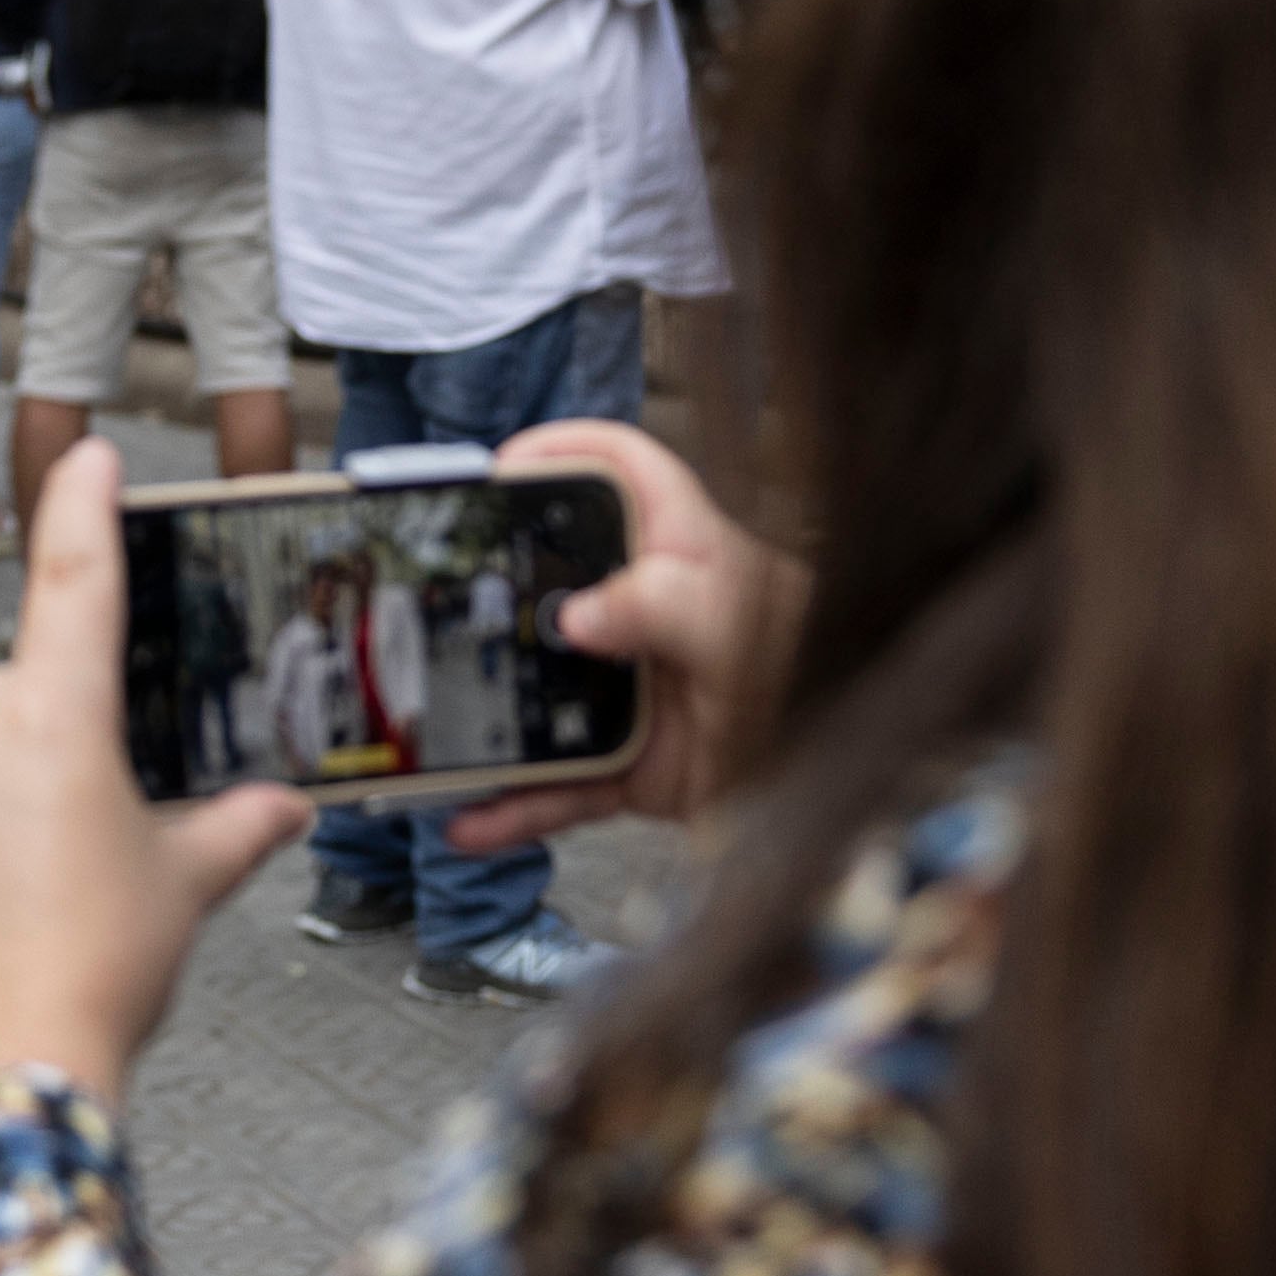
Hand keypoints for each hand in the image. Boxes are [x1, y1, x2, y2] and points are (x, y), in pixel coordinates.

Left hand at [0, 439, 307, 1106]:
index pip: (75, 579)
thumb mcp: (182, 892)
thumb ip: (233, 831)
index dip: (84, 508)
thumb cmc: (99, 974)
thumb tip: (285, 807)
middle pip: (10, 711)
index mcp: (56, 715)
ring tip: (18, 916)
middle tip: (79, 855)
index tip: (88, 455)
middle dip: (43, 759)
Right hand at [444, 420, 802, 855]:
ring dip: (482, 719)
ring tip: (424, 731)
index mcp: (682, 550)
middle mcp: (648, 615)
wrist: (851, 792)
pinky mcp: (633, 767)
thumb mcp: (742, 628)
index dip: (560, 452)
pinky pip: (560, 785)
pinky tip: (470, 824)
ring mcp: (635, 692)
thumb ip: (665, 605)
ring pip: (538, 696)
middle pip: (552, 584)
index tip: (498, 471)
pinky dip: (515, 808)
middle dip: (486, 595)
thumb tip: (576, 616)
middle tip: (424, 601)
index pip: (619, 468)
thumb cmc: (820, 680)